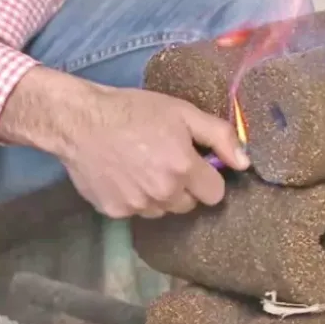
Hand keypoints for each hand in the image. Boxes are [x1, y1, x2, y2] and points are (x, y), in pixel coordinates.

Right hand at [0, 67, 249, 219]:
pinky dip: (135, 198)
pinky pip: (138, 211)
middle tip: (166, 160)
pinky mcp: (115, 212)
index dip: (208, 177)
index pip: (215, 194)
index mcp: (184, 169)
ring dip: (161, 194)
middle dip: (185, 186)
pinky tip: (124, 174)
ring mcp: (138, 206)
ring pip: (165, 210)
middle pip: (190, 204)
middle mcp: (163, 194)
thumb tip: (245, 162)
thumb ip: (220, 136)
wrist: (79, 121)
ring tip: (143, 166)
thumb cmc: (134, 111)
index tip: (196, 163)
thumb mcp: (183, 112)